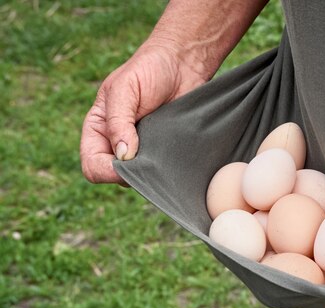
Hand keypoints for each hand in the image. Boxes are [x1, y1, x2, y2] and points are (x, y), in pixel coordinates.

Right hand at [80, 40, 207, 184]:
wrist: (183, 63)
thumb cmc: (149, 69)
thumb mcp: (124, 89)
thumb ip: (118, 121)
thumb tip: (122, 155)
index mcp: (98, 130)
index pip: (92, 166)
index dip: (106, 170)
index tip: (128, 160)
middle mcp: (118, 144)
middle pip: (116, 178)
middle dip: (131, 172)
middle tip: (151, 154)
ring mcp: (143, 150)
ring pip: (141, 177)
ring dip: (152, 168)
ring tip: (164, 145)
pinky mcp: (164, 151)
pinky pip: (163, 170)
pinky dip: (168, 166)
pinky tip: (174, 150)